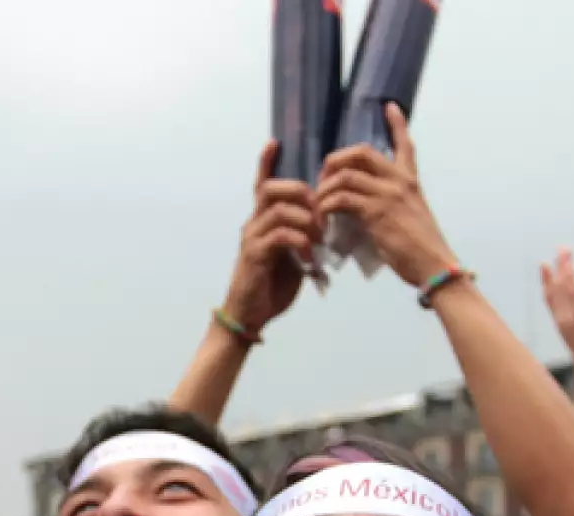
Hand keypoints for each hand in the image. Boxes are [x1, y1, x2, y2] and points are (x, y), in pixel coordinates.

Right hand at [221, 141, 322, 335]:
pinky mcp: (255, 255)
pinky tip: (309, 256)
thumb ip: (301, 238)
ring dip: (305, 218)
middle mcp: (253, 224)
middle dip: (300, 192)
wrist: (249, 316)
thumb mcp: (292, 256)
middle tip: (320, 212)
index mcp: (262, 222)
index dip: (266, 163)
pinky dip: (300, 240)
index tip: (274, 142)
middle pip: (272, 189)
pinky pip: (280, 235)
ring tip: (320, 236)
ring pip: (278, 209)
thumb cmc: (271, 287)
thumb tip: (324, 227)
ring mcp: (252, 239)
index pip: (263, 185)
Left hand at [317, 104, 458, 288]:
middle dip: (335, 160)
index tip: (389, 107)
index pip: (405, 145)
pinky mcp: (377, 211)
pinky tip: (322, 217)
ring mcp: (389, 194)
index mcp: (410, 182)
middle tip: (323, 178)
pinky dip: (326, 206)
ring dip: (325, 188)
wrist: (434, 266)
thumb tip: (361, 209)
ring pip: (346, 174)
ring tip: (318, 204)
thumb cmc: (420, 251)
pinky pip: (341, 198)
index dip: (397, 124)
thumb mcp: (408, 219)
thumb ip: (388, 206)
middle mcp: (400, 181)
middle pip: (361, 152)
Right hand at [540, 248, 573, 368]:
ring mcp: (569, 318)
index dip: (547, 281)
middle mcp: (562, 318)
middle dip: (557, 268)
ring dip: (564, 269)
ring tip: (565, 251)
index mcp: (562, 321)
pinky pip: (573, 297)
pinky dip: (570, 282)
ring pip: (563, 289)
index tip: (544, 264)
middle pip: (555, 289)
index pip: (550, 298)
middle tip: (560, 248)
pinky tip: (572, 269)